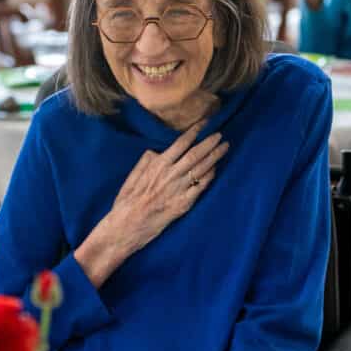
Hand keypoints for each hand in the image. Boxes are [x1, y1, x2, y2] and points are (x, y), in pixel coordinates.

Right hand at [75, 120, 229, 286]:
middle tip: (220, 135)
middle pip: (195, 154)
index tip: (205, 123)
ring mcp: (178, 190)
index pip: (180, 144)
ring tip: (224, 148)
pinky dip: (209, 177)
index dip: (194, 132)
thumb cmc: (126, 203)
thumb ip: (145, 162)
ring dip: (214, 157)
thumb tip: (156, 151)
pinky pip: (200, 188)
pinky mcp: (183, 204)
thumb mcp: (132, 177)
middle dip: (209, 143)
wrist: (126, 227)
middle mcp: (170, 175)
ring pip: (201, 169)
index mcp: (157, 166)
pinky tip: (216, 170)